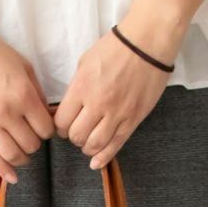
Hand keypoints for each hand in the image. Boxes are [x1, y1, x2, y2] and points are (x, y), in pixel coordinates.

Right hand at [0, 0, 53, 183]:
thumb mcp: (23, 67)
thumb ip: (37, 94)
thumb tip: (47, 117)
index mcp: (22, 95)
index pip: (45, 129)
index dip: (48, 130)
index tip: (44, 126)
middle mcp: (5, 111)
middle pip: (31, 144)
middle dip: (35, 142)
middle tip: (32, 135)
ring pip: (13, 155)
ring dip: (22, 157)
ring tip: (23, 152)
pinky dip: (4, 171)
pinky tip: (13, 177)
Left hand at [53, 0, 207, 169]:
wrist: (147, 43)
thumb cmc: (115, 47)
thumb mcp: (85, 62)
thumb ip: (76, 88)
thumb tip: (70, 108)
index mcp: (82, 87)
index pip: (61, 121)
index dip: (60, 126)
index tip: (63, 124)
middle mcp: (97, 104)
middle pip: (76, 136)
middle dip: (73, 137)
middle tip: (76, 131)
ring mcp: (117, 113)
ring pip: (94, 144)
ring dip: (87, 147)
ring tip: (87, 142)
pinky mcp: (133, 119)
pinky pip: (116, 145)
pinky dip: (103, 157)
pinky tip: (96, 162)